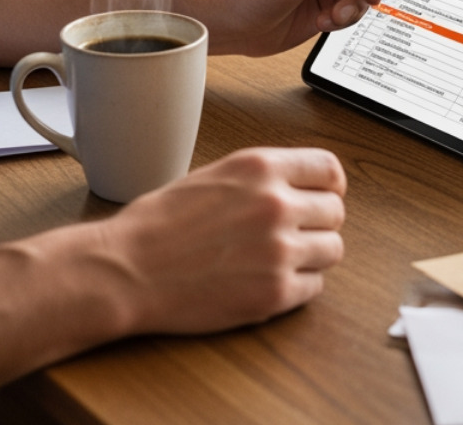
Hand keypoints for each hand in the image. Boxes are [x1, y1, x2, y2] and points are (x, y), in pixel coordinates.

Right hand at [96, 148, 346, 334]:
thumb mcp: (212, 176)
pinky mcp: (275, 293)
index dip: (329, 185)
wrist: (127, 269)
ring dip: (312, 255)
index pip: (329, 168)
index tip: (323, 195)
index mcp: (260, 168)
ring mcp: (279, 250)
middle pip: (335, 211)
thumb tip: (297, 186)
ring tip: (277, 259)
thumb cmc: (157, 224)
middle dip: (318, 222)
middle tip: (293, 233)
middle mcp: (276, 204)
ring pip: (332, 250)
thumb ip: (260, 178)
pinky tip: (266, 280)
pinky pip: (315, 287)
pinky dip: (297, 286)